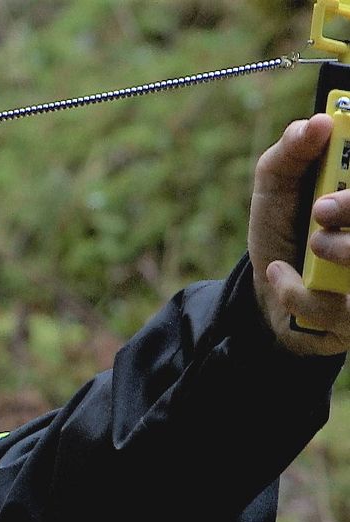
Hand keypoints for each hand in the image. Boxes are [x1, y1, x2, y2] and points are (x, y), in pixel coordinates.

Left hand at [249, 113, 349, 355]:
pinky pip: (344, 311)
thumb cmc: (283, 232)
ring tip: (310, 246)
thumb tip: (315, 123)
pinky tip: (280, 278)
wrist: (265, 291)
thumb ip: (289, 156)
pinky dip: (300, 293)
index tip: (334, 182)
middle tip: (322, 209)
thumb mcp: (276, 190)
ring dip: (341, 251)